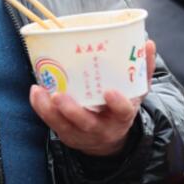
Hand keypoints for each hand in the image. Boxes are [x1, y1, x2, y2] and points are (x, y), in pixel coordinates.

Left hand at [30, 39, 156, 156]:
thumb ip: (143, 69)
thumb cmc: (120, 108)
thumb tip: (148, 42)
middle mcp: (102, 128)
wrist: (108, 140)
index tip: (109, 91)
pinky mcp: (66, 133)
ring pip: (63, 125)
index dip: (117, 104)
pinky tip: (36, 91)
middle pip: (86, 123)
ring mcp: (81, 133)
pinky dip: (41, 108)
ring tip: (41, 90)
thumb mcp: (136, 92)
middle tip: (60, 95)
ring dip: (49, 109)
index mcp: (122, 116)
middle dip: (72, 110)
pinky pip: (51, 123)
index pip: (123, 112)